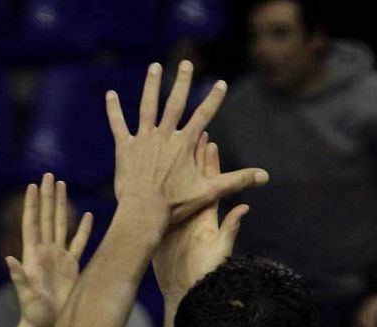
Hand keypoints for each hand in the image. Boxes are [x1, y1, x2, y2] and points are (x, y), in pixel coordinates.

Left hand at [6, 173, 94, 326]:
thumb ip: (19, 277)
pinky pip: (79, 244)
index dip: (32, 204)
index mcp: (33, 255)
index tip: (32, 185)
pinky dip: (84, 230)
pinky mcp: (72, 267)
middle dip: (47, 197)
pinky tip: (87, 215)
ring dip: (61, 206)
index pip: (32, 223)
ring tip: (62, 186)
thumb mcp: (25, 296)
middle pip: (46, 218)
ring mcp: (59, 258)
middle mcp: (45, 252)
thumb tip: (9, 260)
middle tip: (49, 175)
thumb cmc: (34, 314)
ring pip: (61, 225)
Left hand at [108, 60, 267, 226]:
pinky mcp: (125, 148)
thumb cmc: (177, 205)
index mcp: (185, 143)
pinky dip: (114, 110)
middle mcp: (165, 135)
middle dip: (181, 81)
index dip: (214, 99)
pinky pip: (118, 125)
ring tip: (154, 67)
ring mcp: (144, 139)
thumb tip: (265, 177)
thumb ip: (238, 180)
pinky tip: (110, 94)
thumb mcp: (211, 192)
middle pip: (175, 102)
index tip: (221, 83)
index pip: (204, 115)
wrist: (144, 212)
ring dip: (151, 85)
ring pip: (148, 106)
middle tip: (185, 63)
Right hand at [152, 137, 249, 299]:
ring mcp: (175, 223)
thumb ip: (230, 229)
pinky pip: (156, 209)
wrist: (186, 293)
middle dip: (189, 157)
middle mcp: (191, 216)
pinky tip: (142, 178)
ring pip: (171, 190)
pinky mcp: (161, 232)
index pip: (210, 183)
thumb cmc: (205, 273)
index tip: (208, 140)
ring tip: (162, 146)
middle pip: (190, 180)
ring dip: (167, 169)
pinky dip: (150, 193)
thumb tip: (244, 209)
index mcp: (206, 216)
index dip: (209, 162)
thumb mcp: (219, 249)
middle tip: (187, 133)